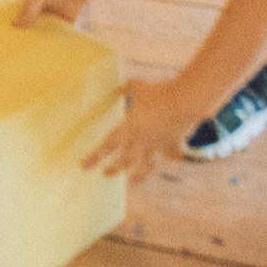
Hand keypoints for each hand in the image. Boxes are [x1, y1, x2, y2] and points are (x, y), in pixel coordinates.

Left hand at [83, 77, 203, 182]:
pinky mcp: (173, 146)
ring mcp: (157, 146)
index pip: (107, 145)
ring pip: (145, 166)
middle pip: (124, 160)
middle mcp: (141, 142)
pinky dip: (175, 159)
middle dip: (114, 168)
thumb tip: (123, 84)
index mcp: (129, 129)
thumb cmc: (157, 93)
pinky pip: (173, 155)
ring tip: (132, 182)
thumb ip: (128, 88)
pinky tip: (176, 161)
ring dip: (138, 176)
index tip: (84, 167)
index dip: (95, 156)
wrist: (181, 102)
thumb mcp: (138, 87)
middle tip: (105, 174)